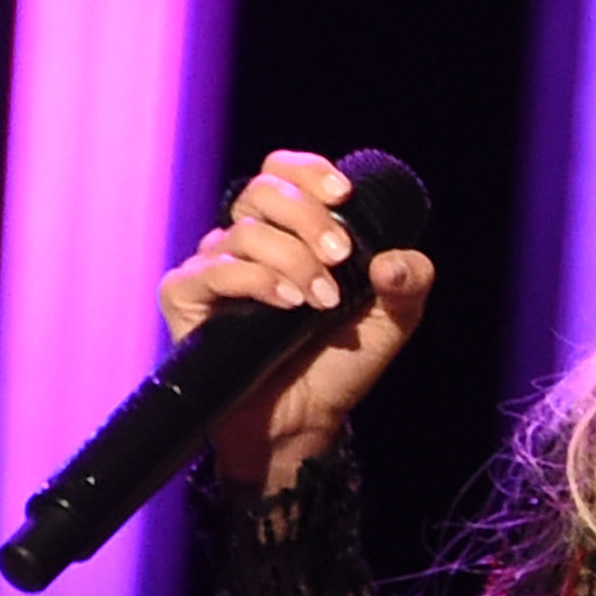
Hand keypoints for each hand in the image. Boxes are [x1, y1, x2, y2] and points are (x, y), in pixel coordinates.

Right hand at [160, 148, 437, 491]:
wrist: (305, 424)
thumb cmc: (338, 366)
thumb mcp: (390, 322)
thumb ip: (408, 283)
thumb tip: (395, 261)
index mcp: (287, 231)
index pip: (281, 172)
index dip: (308, 171)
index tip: (343, 195)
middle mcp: (245, 241)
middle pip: (262, 191)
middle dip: (308, 218)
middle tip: (342, 258)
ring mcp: (213, 268)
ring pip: (244, 232)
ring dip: (293, 260)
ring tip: (323, 301)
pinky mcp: (187, 298)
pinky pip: (214, 269)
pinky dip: (256, 280)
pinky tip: (288, 303)